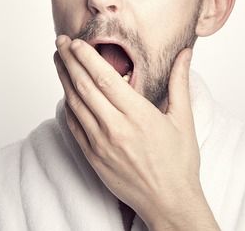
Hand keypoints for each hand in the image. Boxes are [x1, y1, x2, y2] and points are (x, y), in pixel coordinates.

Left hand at [54, 35, 218, 229]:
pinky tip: (65, 93)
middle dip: (70, 61)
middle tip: (61, 42)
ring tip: (58, 60)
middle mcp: (115, 128)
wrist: (169, 202)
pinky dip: (67, 106)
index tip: (77, 42)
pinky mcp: (93, 157)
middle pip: (84, 86)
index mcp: (138, 115)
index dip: (87, 57)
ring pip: (75, 104)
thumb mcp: (183, 119)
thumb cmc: (179, 163)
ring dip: (64, 79)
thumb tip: (185, 54)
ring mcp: (101, 144)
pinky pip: (74, 127)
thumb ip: (179, 82)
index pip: (104, 78)